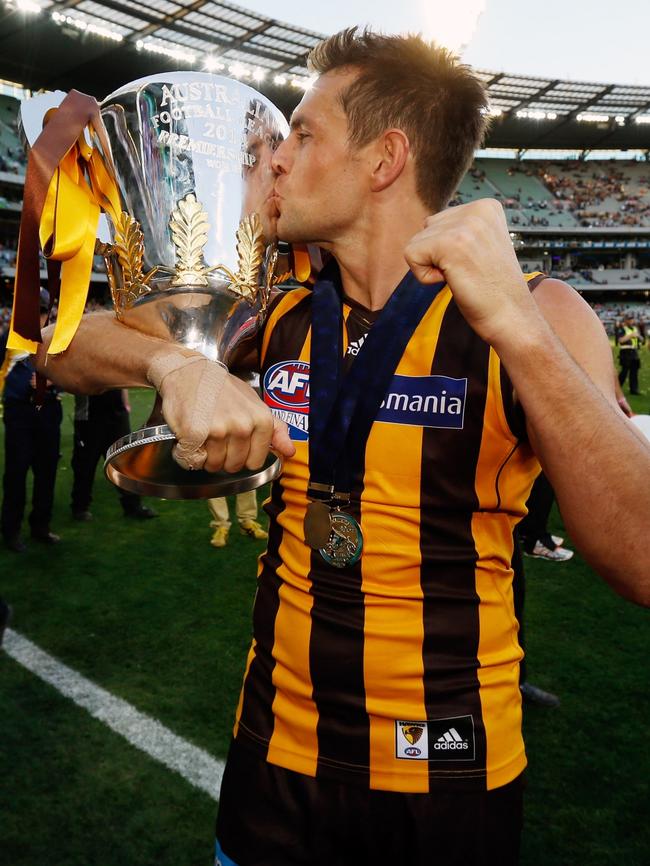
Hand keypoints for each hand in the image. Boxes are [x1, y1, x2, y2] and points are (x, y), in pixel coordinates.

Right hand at [159, 359, 294, 472]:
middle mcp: (242, 426)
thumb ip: (275, 429)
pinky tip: (191, 436)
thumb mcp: (255, 403)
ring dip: (206, 457)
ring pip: (214, 465)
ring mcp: (218, 430)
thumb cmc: (223, 388)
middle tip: (216, 438)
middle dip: (224, 458)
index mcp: (261, 420)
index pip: (255, 462)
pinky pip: (194, 460)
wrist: (189, 371)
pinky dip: (189, 453)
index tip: (234, 445)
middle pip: (234, 466)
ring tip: (204, 436)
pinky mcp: (195, 433)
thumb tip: (290, 452)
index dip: (243, 457)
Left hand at [404, 199, 540, 345]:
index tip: (475, 264)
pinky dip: (424, 276)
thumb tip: (429, 224)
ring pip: (416, 242)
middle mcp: (477, 209)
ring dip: (432, 267)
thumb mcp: (481, 246)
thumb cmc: (493, 290)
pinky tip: (452, 280)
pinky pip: (411, 255)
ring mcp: (465, 224)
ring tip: (462, 276)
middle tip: (468, 273)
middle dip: (437, 257)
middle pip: (426, 229)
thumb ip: (459, 230)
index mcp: (487, 207)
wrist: (511, 317)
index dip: (447, 251)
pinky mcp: (449, 243)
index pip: (439, 222)